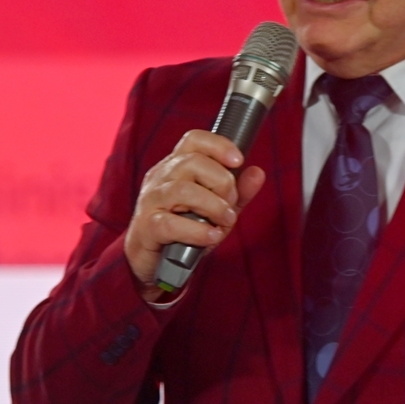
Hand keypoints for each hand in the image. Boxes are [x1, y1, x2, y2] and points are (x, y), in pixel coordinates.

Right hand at [124, 130, 265, 299]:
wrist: (153, 263)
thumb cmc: (184, 231)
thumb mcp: (216, 210)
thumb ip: (236, 192)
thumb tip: (257, 172)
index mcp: (175, 167)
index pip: (194, 140)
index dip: (218, 145)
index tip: (239, 160)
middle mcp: (160, 178)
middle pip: (193, 162)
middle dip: (222, 183)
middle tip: (230, 204)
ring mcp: (151, 201)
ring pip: (183, 190)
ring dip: (213, 206)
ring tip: (224, 221)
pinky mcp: (147, 227)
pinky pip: (171, 223)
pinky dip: (197, 231)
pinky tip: (211, 237)